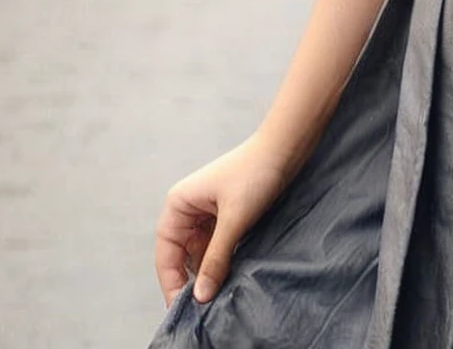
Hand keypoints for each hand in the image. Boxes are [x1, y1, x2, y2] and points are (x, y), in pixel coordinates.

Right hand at [154, 132, 297, 307]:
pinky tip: (231, 273)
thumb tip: (200, 295)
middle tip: (203, 306)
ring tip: (219, 292)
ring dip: (208, 270)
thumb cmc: (256, 172)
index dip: (171, 281)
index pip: (166, 252)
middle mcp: (189, 208)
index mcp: (179, 203)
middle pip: (181, 254)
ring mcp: (208, 211)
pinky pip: (217, 245)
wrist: (287, 146)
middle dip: (191, 278)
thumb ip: (216, 258)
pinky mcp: (227, 214)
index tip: (181, 307)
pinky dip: (221, 259)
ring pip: (201, 251)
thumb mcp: (234, 219)